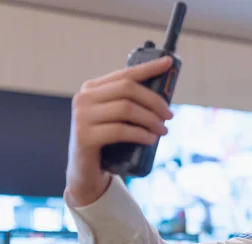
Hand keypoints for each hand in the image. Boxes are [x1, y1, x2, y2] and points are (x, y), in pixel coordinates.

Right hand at [65, 56, 173, 206]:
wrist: (86, 172)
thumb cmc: (107, 143)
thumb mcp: (116, 119)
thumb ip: (129, 105)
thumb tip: (164, 99)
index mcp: (92, 88)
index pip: (124, 73)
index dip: (148, 68)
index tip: (168, 63)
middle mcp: (84, 98)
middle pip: (128, 89)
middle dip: (154, 101)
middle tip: (169, 115)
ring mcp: (82, 116)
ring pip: (126, 108)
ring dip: (151, 119)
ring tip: (163, 130)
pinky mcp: (85, 136)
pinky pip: (120, 130)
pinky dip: (140, 133)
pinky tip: (151, 139)